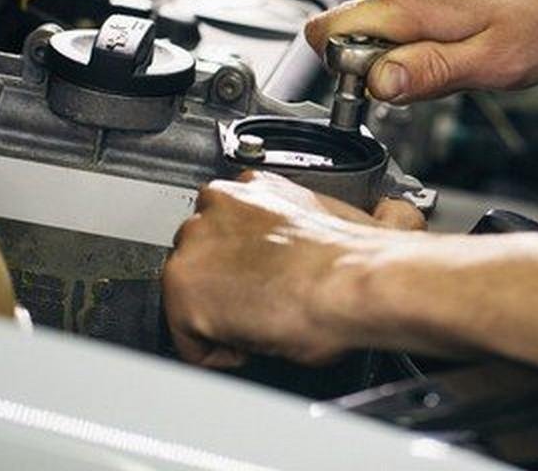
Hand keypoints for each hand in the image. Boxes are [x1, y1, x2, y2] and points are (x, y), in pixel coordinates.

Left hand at [162, 171, 424, 367]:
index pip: (225, 223)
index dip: (244, 260)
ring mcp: (195, 246)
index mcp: (254, 185)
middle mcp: (217, 206)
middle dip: (224, 283)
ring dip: (217, 313)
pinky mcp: (184, 291)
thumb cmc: (352, 260)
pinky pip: (187, 339)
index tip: (263, 276)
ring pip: (188, 291)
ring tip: (259, 324)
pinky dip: (214, 352)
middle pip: (199, 253)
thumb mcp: (325, 220)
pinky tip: (250, 344)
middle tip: (261, 303)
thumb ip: (295, 227)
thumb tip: (318, 240)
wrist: (352, 282)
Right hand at [304, 0, 537, 102]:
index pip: (325, 35)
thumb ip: (428, 74)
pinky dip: (430, 41)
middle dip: (385, 71)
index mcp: (407, 4)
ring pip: (381, 34)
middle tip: (441, 76)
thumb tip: (377, 86)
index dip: (345, 73)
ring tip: (467, 55)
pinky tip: (472, 40)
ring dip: (413, 57)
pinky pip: (406, 23)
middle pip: (351, 39)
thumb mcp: (491, 61)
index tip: (385, 90)